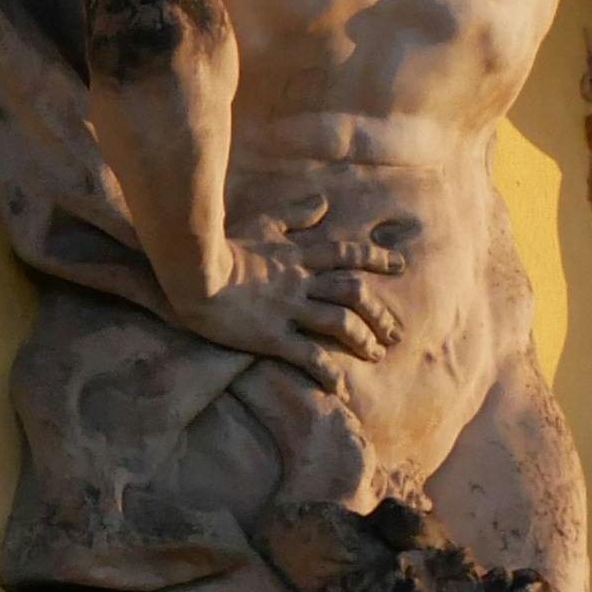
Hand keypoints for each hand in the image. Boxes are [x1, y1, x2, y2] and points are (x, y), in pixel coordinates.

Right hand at [194, 203, 421, 384]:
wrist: (190, 272)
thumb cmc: (222, 247)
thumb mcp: (260, 224)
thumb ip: (293, 216)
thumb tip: (322, 203)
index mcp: (296, 256)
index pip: (345, 253)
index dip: (376, 258)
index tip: (401, 266)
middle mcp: (299, 282)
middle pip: (353, 293)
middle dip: (379, 312)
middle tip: (396, 331)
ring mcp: (287, 310)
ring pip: (339, 323)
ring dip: (362, 340)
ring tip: (376, 355)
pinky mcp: (271, 336)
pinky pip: (308, 356)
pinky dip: (327, 373)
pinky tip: (339, 388)